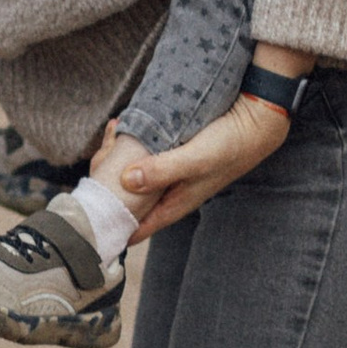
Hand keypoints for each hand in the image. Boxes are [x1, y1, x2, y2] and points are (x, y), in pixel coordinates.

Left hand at [101, 96, 292, 239]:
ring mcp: (172, 171)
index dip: (113, 227)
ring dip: (117, 158)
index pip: (136, 227)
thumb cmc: (230, 145)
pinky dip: (131, 140)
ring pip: (135, 173)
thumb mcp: (195, 159)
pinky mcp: (174, 151)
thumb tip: (124, 181)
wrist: (258, 120)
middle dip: (108, 185)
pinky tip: (123, 123)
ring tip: (110, 135)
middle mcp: (170, 191)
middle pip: (130, 198)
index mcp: (174, 203)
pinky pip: (144, 151)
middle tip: (97, 160)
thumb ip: (162, 171)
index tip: (87, 218)